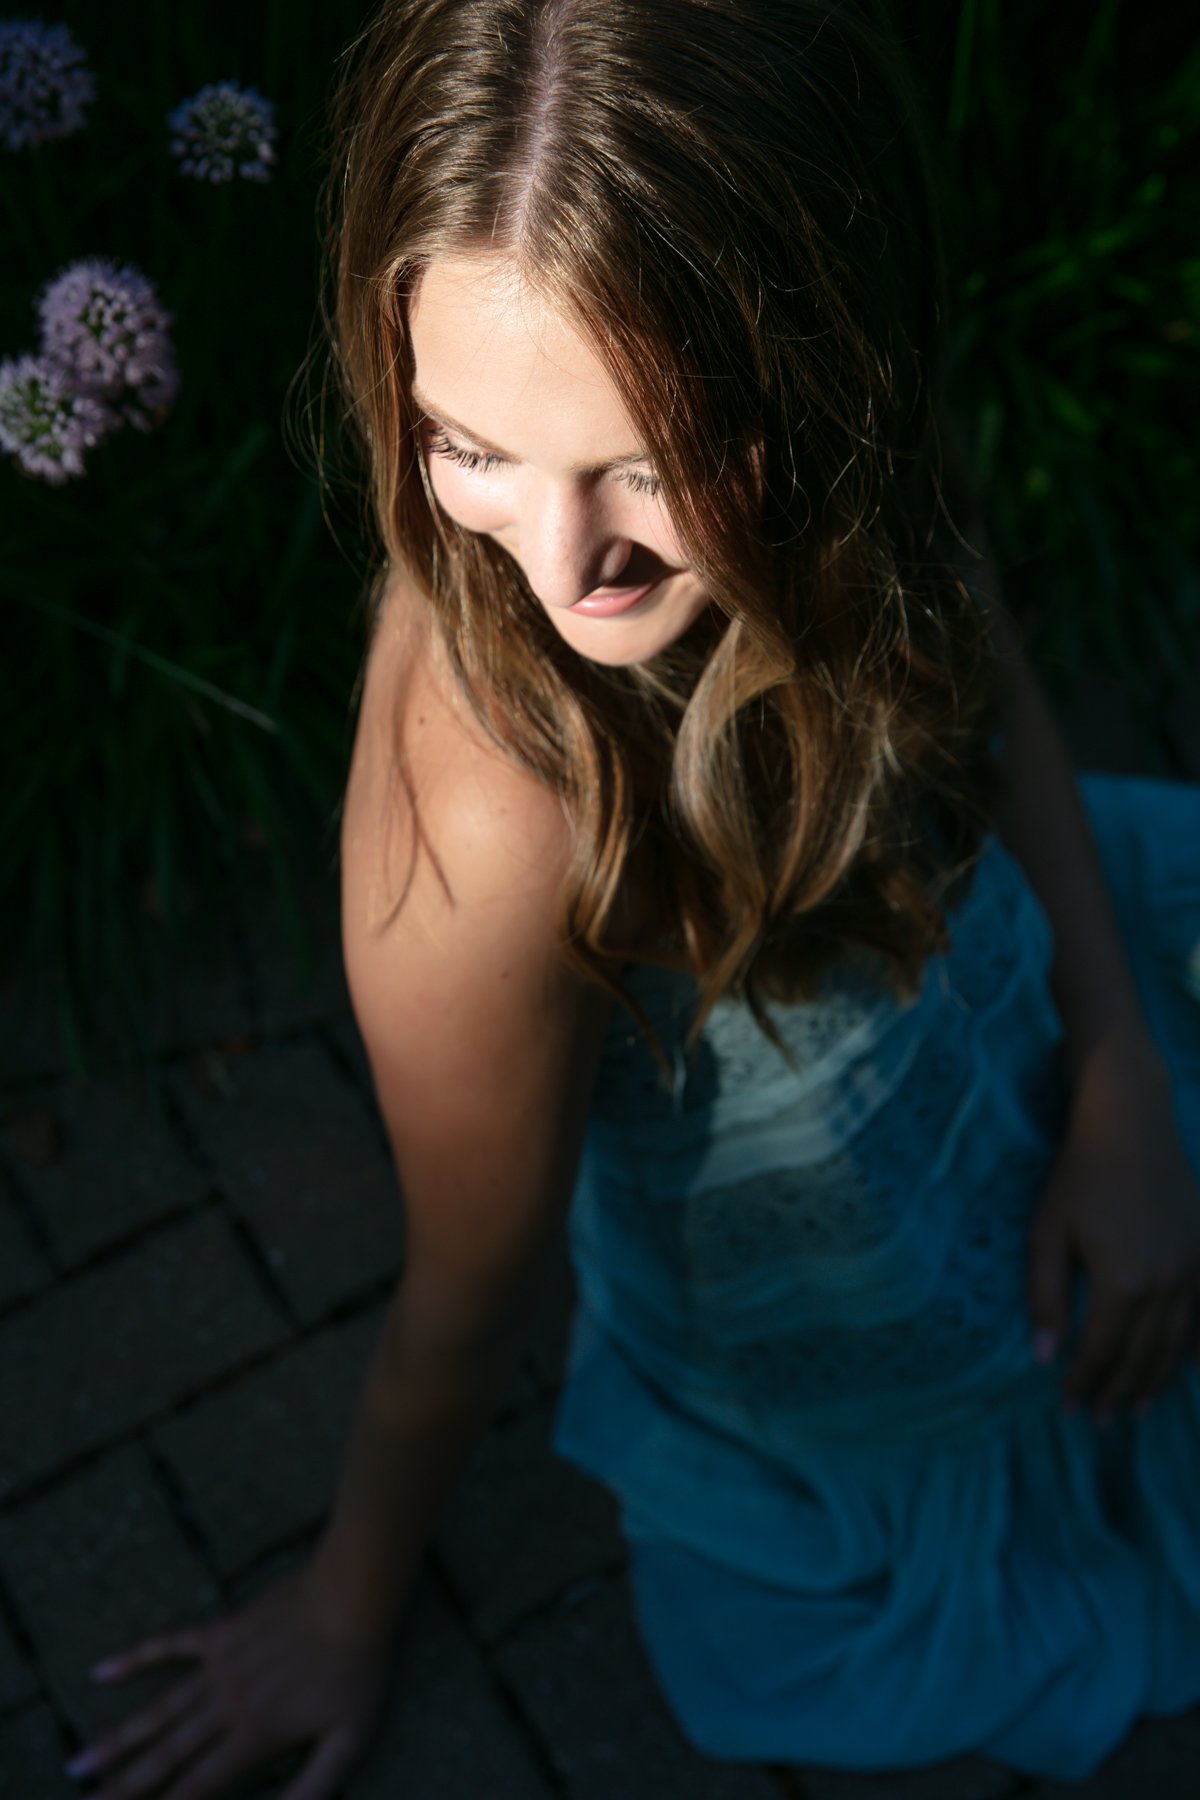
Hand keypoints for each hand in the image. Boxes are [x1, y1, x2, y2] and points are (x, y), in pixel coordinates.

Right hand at [66, 1562, 391, 1799]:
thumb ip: (312, 1788)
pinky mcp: (220, 1632)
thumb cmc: (356, 1670)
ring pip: (157, 1711)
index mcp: (254, 1736)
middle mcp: (225, 1706)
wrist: (352, 1596)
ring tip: (79, 1764)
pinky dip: (135, 1658)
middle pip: (164, 1757)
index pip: (197, 1788)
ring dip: (117, 1740)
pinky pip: (169, 1645)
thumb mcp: (347, 1741)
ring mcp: (218, 1666)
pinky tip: (101, 1671)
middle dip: (123, 1788)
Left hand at [1028, 1029, 1199, 1420]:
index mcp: (1123, 1283)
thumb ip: (1047, 1296)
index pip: (1102, 1351)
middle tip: (1104, 1420)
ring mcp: (1194, 1268)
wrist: (1131, 1124)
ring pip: (1179, 1342)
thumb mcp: (1048, 1232)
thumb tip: (1045, 1356)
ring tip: (1139, 1407)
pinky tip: (1196, 1370)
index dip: (1085, 1384)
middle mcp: (1167, 1284)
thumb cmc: (1079, 1175)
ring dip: (1158, 1379)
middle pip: (1144, 1356)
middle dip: (1121, 1392)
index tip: (1071, 1408)